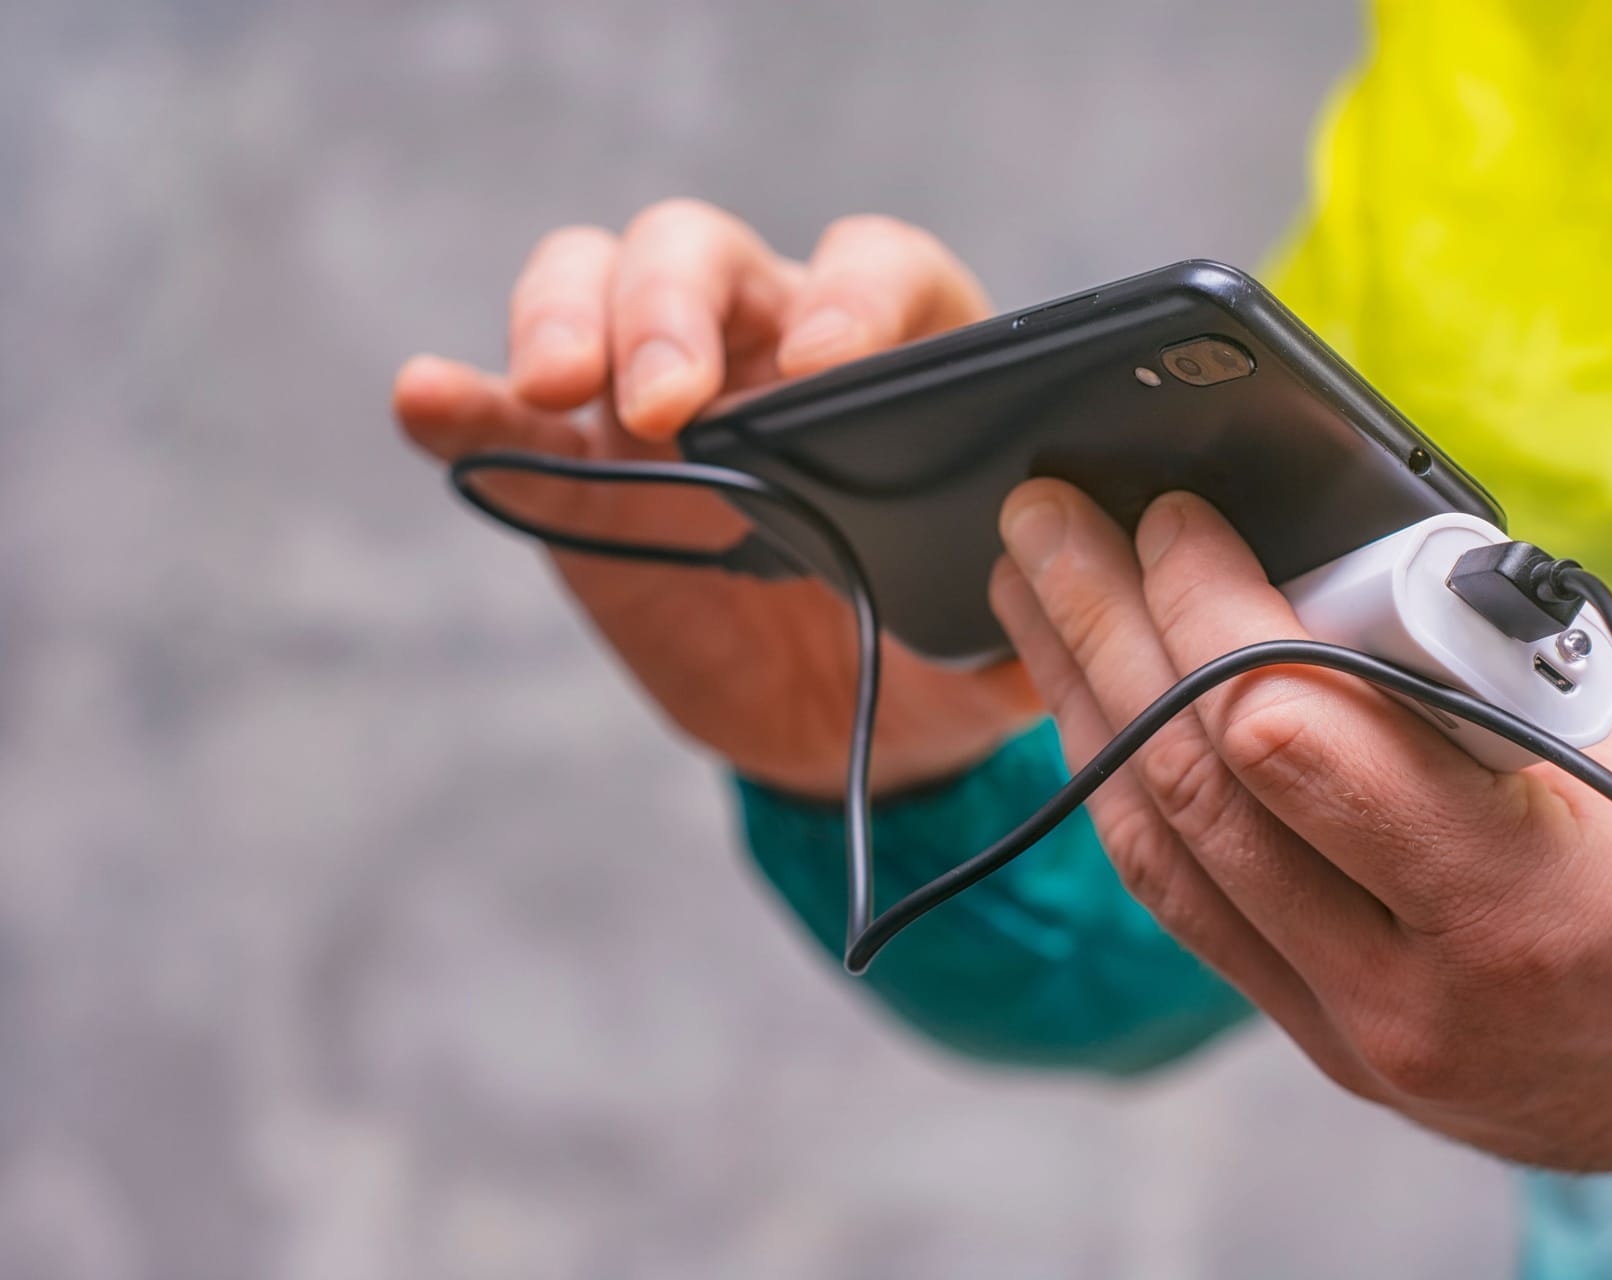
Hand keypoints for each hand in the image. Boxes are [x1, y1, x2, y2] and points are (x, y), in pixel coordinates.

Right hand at [394, 201, 1038, 796]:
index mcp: (895, 359)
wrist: (849, 729)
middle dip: (674, 308)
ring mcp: (659, 400)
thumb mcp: (997, 646)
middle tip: (669, 403)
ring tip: (557, 386)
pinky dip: (465, 403)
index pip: (874, 270)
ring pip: (594, 287)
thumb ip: (1026, 618)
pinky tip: (427, 401)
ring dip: (567, 318)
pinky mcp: (579, 473)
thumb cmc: (938, 654)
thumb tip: (1063, 603)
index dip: (853, 298)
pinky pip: (511, 418)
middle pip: (702, 255)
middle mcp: (768, 347)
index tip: (828, 367)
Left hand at [991, 480, 1611, 1228]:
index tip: (1170, 514)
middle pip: (1197, 790)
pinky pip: (1195, 911)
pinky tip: (1092, 710)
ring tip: (1032, 601)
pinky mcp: (1338, 1047)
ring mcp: (1364, 1037)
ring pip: (1167, 860)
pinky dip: (1134, 798)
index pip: (1286, 736)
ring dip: (1084, 709)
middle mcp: (1417, 992)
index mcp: (1518, 897)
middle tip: (1042, 522)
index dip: (1205, 607)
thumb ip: (1470, 657)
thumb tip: (1307, 551)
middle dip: (1100, 631)